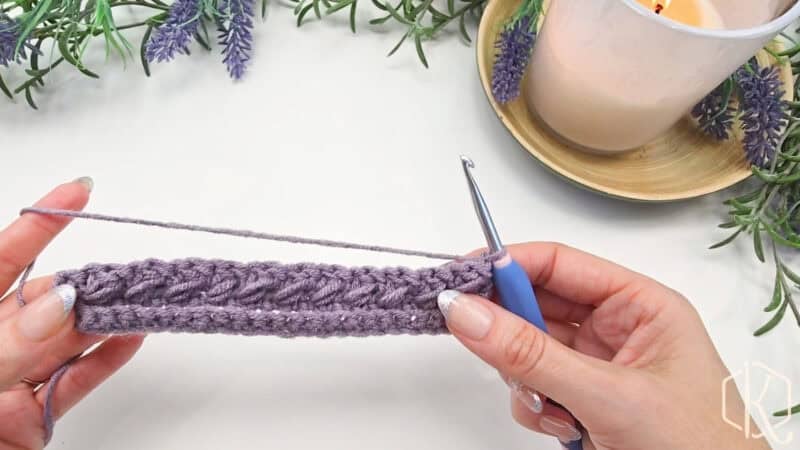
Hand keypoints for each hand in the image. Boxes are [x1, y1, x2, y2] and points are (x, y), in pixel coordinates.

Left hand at [0, 179, 143, 449]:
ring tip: (139, 299)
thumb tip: (61, 304)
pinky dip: (108, 359)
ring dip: (105, 321)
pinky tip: (132, 336)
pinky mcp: (34, 416)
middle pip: (42, 302)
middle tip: (121, 273)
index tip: (78, 193)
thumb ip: (9, 345)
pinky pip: (76, 380)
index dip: (39, 226)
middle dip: (84, 283)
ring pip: (65, 341)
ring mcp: (10, 381)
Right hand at [438, 243, 770, 449]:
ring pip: (529, 351)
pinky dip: (533, 405)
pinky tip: (561, 425)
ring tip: (547, 403)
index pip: (560, 265)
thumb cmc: (697, 448)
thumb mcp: (610, 395)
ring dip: (523, 376)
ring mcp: (598, 369)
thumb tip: (468, 313)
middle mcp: (618, 330)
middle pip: (538, 306)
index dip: (508, 264)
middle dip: (510, 327)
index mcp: (641, 306)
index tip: (461, 276)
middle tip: (471, 332)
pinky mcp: (583, 403)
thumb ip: (533, 355)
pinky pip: (534, 387)